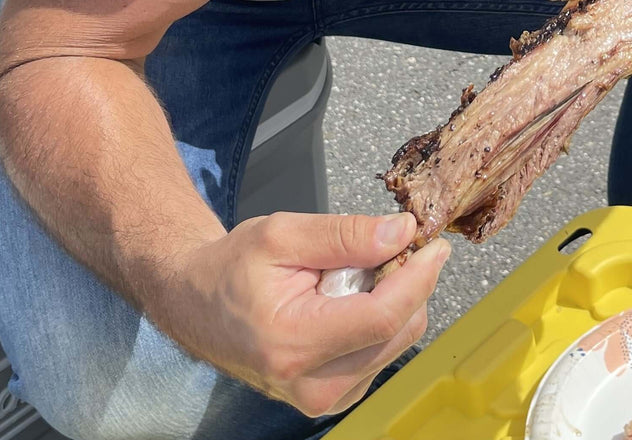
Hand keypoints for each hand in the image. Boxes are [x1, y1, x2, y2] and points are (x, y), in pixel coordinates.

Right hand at [157, 211, 448, 417]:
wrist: (197, 304)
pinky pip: (382, 351)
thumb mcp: (283, 234)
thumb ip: (346, 235)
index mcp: (294, 342)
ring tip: (348, 274)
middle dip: (406, 281)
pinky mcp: (333, 397)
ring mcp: (323, 399)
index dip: (418, 277)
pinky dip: (380, 318)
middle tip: (382, 245)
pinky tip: (348, 298)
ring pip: (397, 341)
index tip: (434, 245)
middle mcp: (312, 385)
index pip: (383, 317)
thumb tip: (402, 233)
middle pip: (398, 331)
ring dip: (393, 299)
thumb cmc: (233, 268)